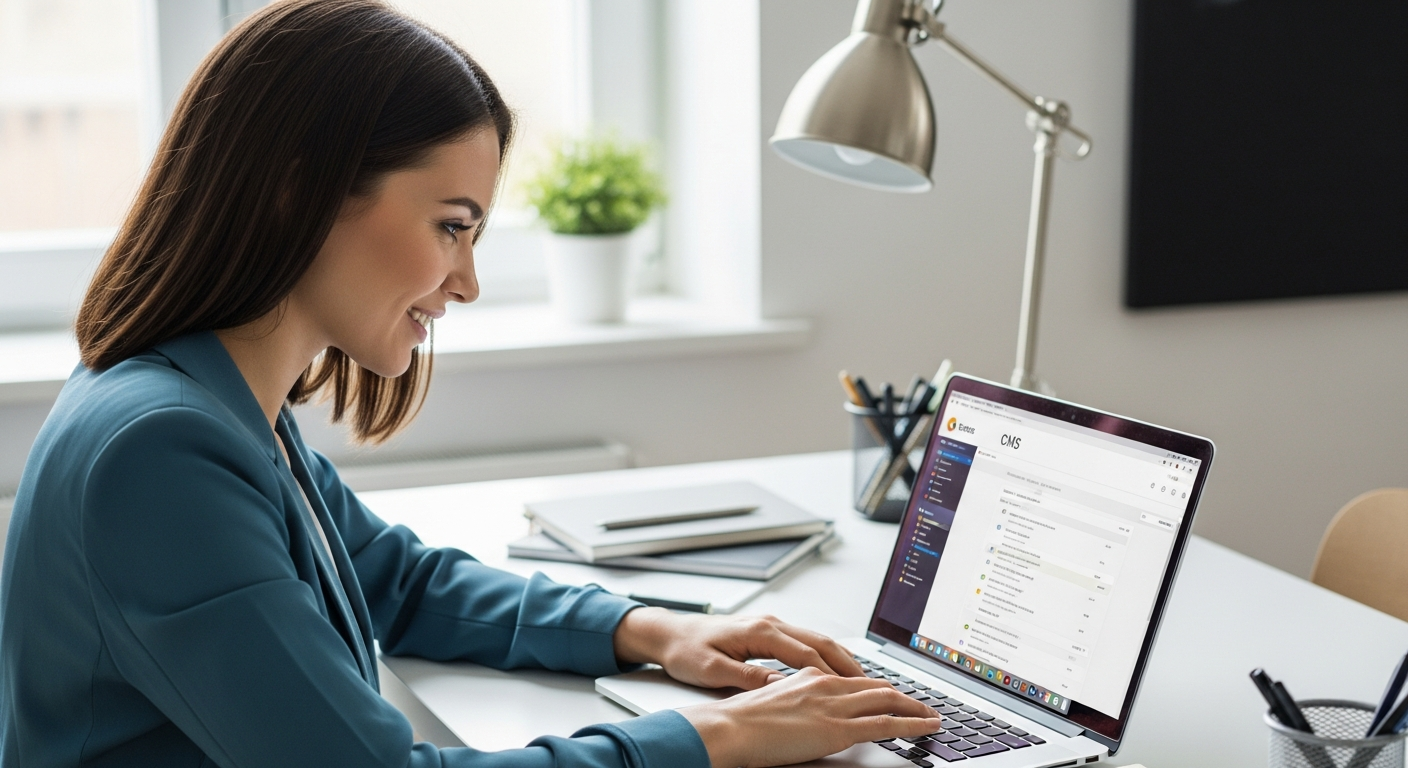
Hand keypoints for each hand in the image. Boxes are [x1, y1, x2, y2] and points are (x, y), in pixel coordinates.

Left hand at [612, 608, 864, 690]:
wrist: (668, 632)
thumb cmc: (685, 651)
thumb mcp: (712, 671)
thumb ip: (747, 678)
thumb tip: (780, 687)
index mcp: (759, 631)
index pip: (807, 654)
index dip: (833, 674)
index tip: (854, 692)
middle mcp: (770, 624)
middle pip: (821, 642)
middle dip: (850, 664)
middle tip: (876, 686)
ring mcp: (771, 625)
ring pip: (817, 640)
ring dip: (842, 658)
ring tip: (866, 680)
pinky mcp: (767, 631)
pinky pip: (806, 642)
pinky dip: (826, 655)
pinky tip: (835, 670)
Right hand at [679, 667, 943, 767]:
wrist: (729, 727)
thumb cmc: (740, 720)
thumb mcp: (770, 700)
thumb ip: (792, 698)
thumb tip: (802, 709)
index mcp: (809, 676)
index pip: (854, 679)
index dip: (877, 686)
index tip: (891, 693)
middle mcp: (827, 685)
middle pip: (876, 686)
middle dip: (904, 696)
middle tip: (922, 704)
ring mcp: (834, 706)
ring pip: (888, 701)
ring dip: (915, 708)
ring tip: (932, 716)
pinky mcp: (838, 729)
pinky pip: (886, 724)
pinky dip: (912, 724)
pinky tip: (927, 727)